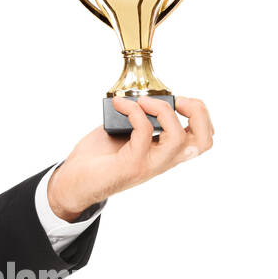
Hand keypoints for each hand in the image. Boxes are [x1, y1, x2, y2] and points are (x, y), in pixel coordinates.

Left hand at [46, 96, 214, 219]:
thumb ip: (140, 119)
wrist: (73, 182)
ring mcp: (149, 164)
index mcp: (165, 152)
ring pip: (178, 138)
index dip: (201, 116)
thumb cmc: (98, 158)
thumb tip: (143, 96)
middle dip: (198, 113)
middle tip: (177, 101)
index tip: (178, 100)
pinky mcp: (131, 164)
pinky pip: (144, 133)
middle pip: (204, 142)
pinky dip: (134, 112)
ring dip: (162, 110)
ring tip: (143, 101)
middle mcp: (163, 161)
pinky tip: (119, 106)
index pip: (203, 140)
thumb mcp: (126, 133)